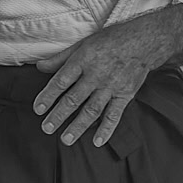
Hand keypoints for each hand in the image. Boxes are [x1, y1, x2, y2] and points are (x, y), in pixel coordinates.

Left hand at [34, 17, 158, 146]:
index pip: (61, 81)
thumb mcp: (83, 44)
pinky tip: (97, 141)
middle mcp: (96, 75)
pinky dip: (106, 129)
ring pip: (92, 109)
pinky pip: (114, 114)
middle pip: (74, 98)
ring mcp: (111, 86)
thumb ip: (61, 58)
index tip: (38, 109)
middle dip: (59, 115)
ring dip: (78, 126)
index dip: (48, 96)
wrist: (144, 41)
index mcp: (83, 60)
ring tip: (66, 139)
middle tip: (47, 128)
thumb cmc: (111, 41)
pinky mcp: (125, 94)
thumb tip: (39, 67)